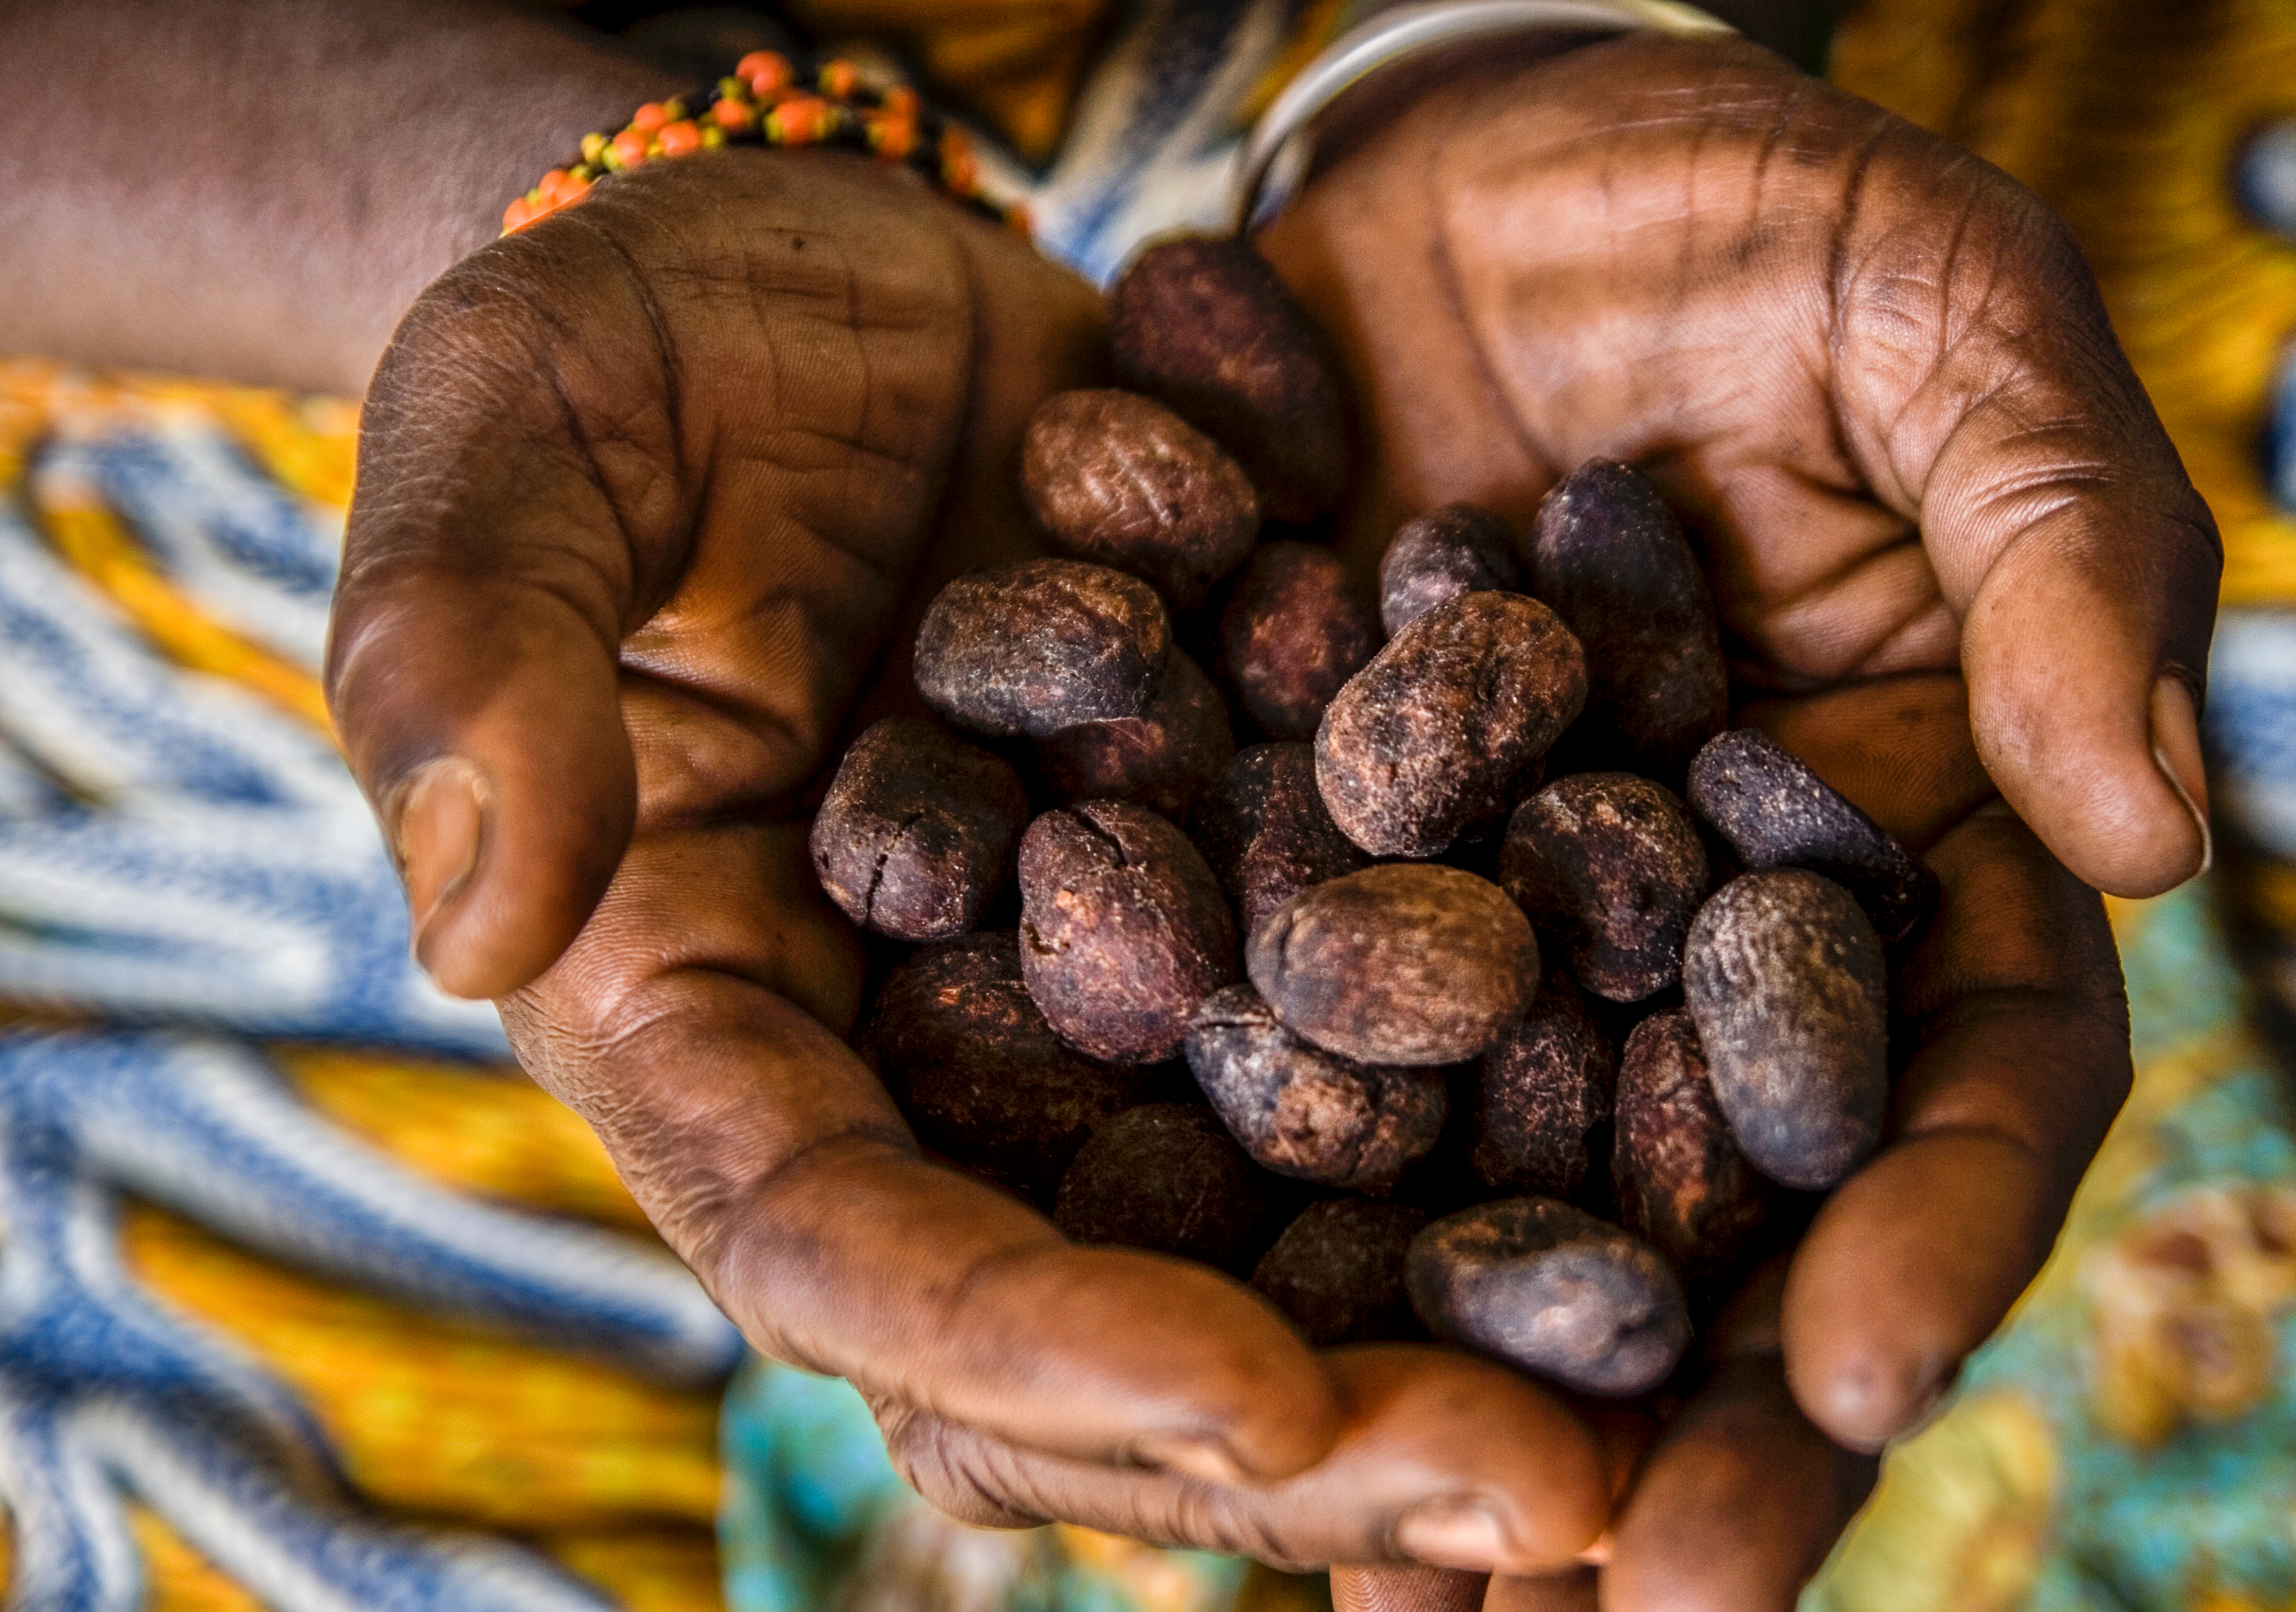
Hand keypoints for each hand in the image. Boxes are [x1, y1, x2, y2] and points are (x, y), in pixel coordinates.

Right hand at [328, 150, 1625, 1572]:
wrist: (825, 276)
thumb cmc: (629, 343)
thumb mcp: (517, 438)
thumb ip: (472, 655)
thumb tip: (471, 923)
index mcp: (706, 1018)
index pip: (846, 1249)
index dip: (1033, 1348)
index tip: (1254, 1408)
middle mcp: (906, 1063)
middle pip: (1088, 1315)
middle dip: (1303, 1428)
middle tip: (1549, 1494)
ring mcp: (1081, 1005)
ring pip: (1260, 1244)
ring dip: (1454, 1347)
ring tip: (1666, 1411)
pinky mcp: (1227, 907)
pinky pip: (1371, 1067)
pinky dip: (1520, 1142)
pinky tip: (1711, 1189)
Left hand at [1250, 29, 2193, 1606]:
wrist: (1446, 169)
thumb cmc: (1726, 197)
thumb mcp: (1923, 302)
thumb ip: (2050, 543)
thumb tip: (2147, 828)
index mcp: (1902, 838)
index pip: (1954, 1084)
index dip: (1925, 1239)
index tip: (1850, 1381)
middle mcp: (1699, 936)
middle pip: (1724, 1224)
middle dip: (1682, 1424)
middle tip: (1610, 1605)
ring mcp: (1496, 935)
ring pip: (1497, 1216)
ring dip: (1448, 1405)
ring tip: (1397, 1590)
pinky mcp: (1299, 891)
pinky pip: (1266, 1087)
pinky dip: (1239, 1233)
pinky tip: (1182, 1377)